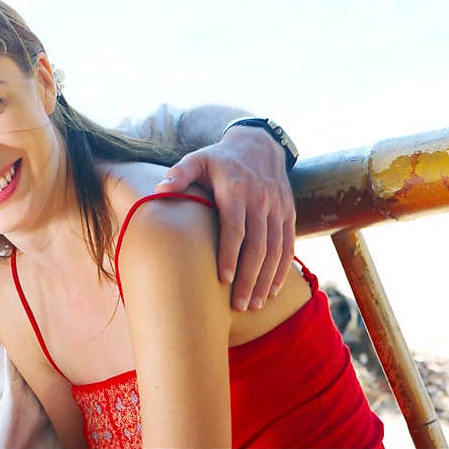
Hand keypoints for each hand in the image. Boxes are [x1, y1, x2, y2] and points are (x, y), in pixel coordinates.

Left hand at [154, 126, 296, 310]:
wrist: (259, 144)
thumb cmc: (219, 158)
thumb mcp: (196, 159)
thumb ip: (179, 174)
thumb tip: (159, 189)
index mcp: (236, 190)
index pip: (235, 227)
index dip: (231, 254)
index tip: (224, 279)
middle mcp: (261, 201)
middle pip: (258, 246)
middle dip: (249, 278)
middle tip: (238, 305)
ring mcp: (278, 208)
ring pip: (276, 250)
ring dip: (266, 280)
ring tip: (254, 304)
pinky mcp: (288, 214)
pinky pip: (288, 246)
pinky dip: (282, 270)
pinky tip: (272, 291)